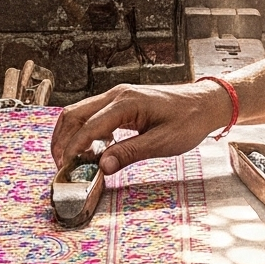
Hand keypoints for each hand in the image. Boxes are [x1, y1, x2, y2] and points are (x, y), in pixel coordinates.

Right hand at [50, 79, 229, 176]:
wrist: (205, 104)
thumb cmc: (188, 120)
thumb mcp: (162, 142)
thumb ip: (130, 153)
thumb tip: (102, 167)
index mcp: (126, 103)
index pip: (89, 127)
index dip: (73, 149)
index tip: (64, 168)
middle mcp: (117, 95)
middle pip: (75, 114)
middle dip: (62, 140)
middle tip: (59, 166)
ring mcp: (117, 97)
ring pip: (80, 113)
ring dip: (69, 135)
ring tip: (67, 160)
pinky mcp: (121, 103)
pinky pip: (93, 115)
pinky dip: (83, 131)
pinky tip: (87, 150)